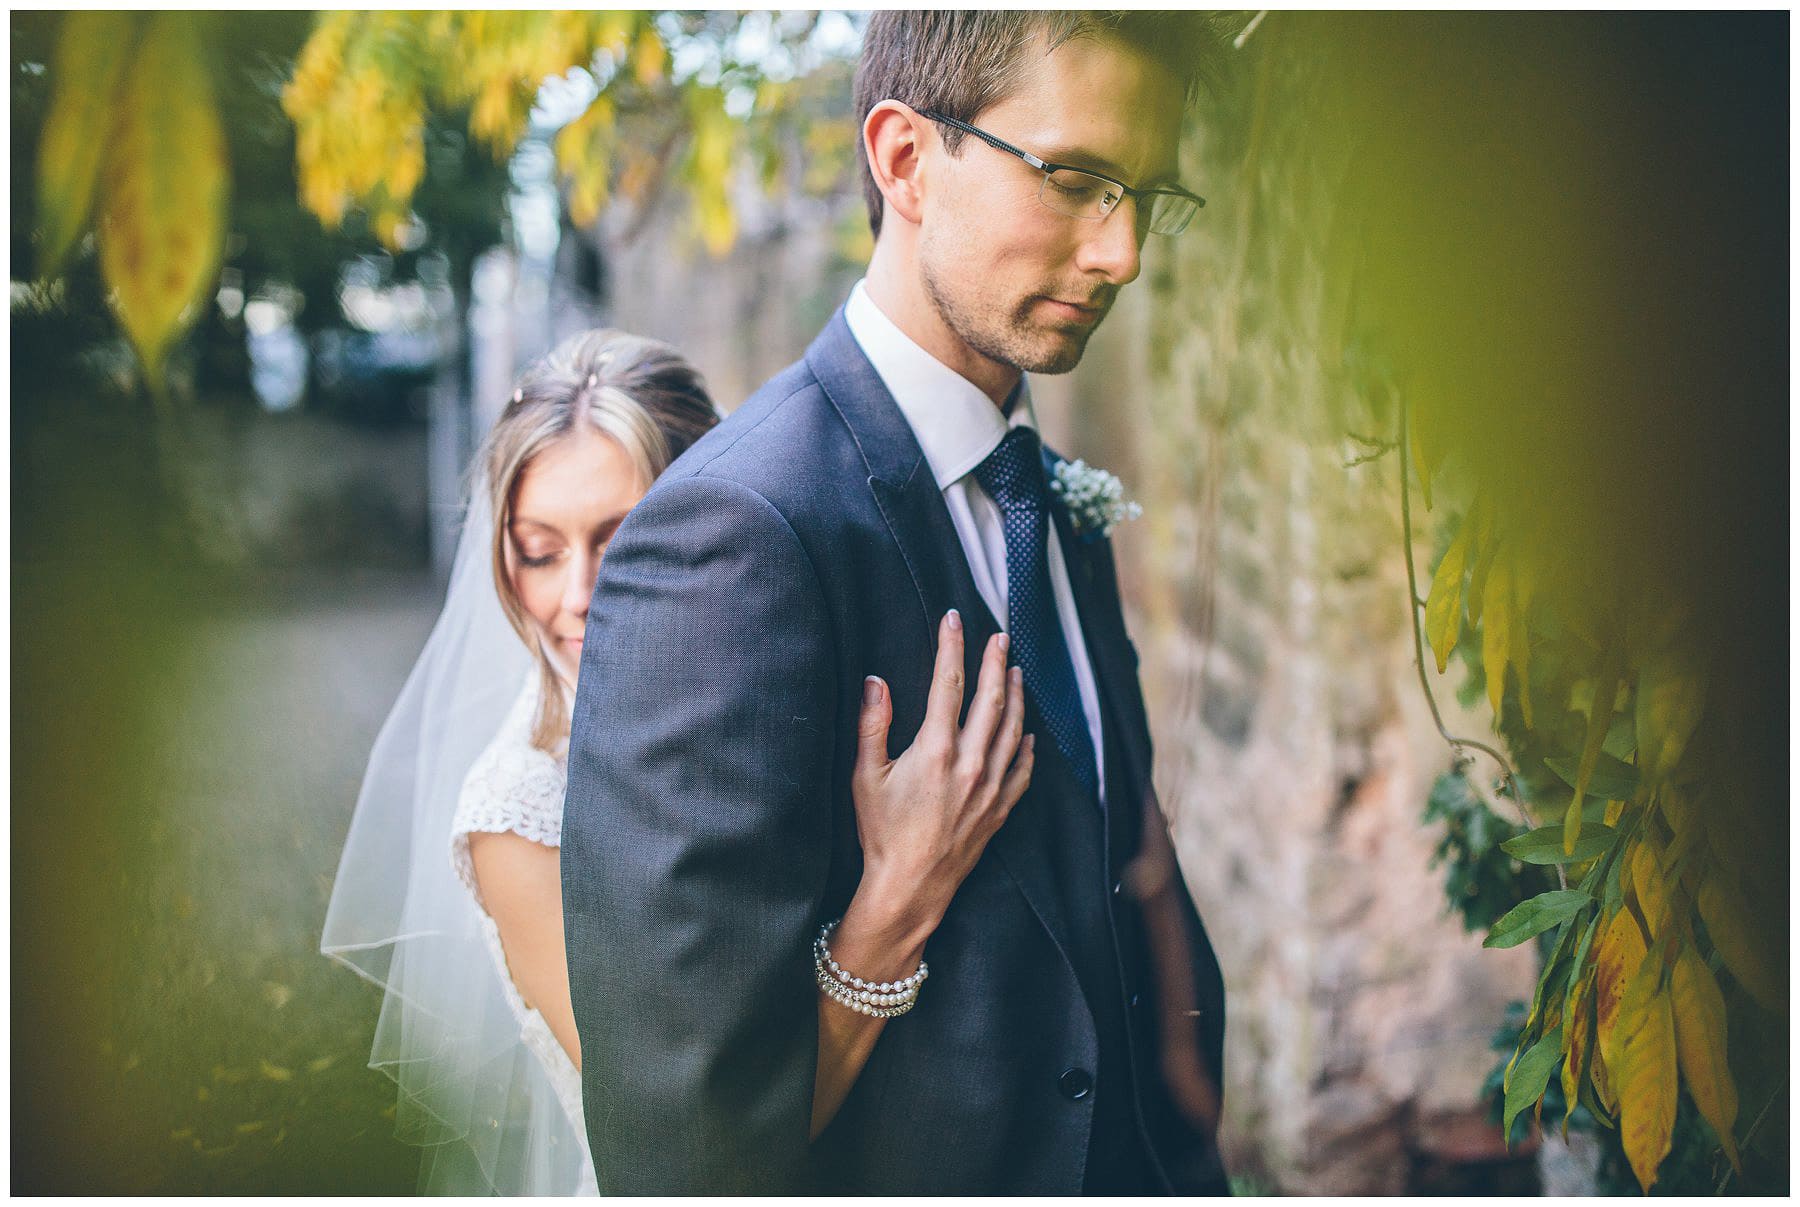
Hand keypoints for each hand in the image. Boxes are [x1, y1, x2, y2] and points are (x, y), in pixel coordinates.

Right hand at [851, 609, 1034, 933]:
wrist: (910, 887)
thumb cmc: (881, 833)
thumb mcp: (866, 776)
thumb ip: (873, 725)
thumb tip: (876, 681)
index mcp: (935, 750)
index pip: (949, 683)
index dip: (952, 647)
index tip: (954, 619)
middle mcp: (970, 763)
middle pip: (990, 700)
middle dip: (996, 663)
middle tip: (1000, 637)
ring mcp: (989, 788)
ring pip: (1013, 731)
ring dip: (1016, 698)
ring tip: (1017, 673)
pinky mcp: (999, 811)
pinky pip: (1022, 772)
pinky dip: (1028, 749)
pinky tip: (1030, 735)